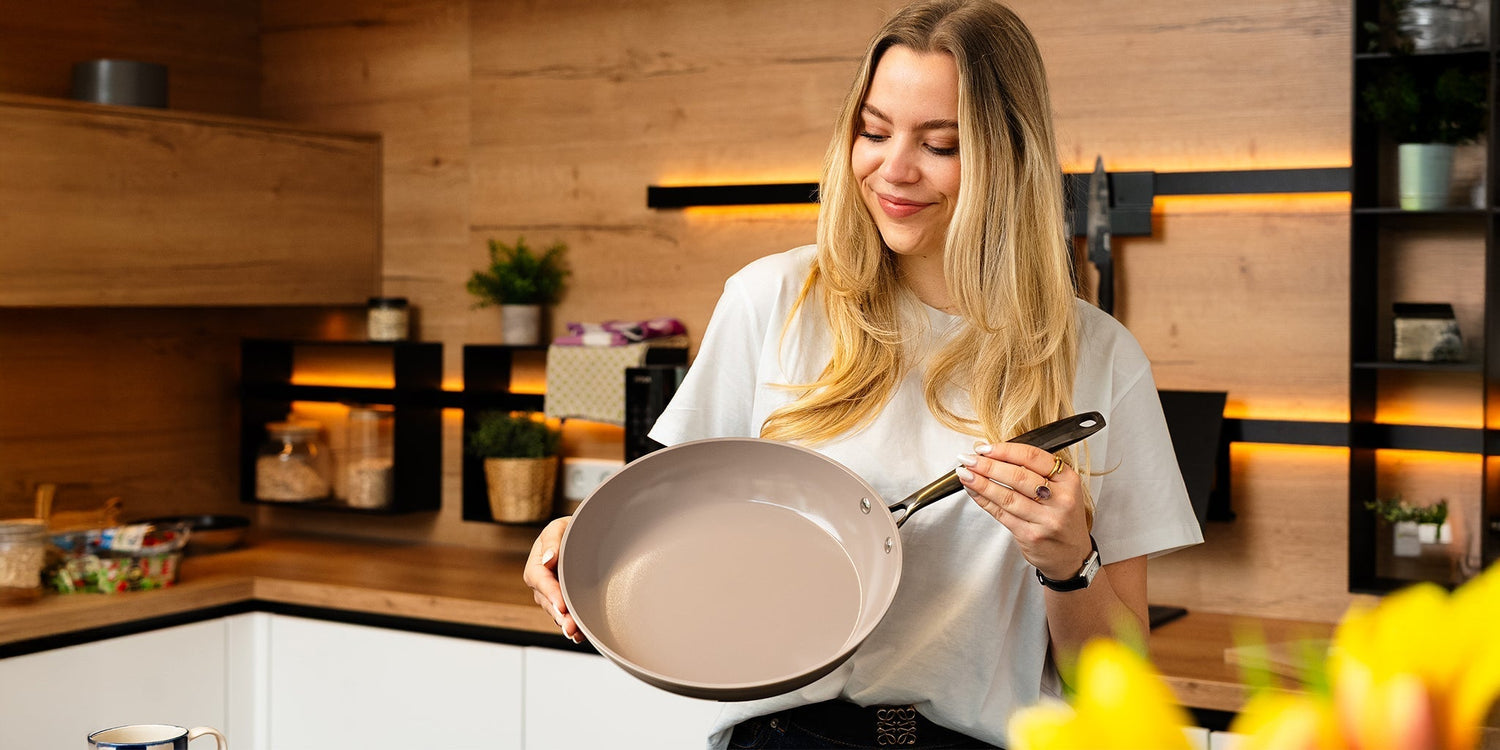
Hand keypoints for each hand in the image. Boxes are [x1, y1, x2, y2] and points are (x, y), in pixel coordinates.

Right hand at [522, 517, 582, 642]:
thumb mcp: (559, 529)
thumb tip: (548, 560)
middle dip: (559, 614)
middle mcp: (542, 584)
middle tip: (570, 626)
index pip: (540, 580)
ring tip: (575, 633)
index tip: (562, 604)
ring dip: (566, 623)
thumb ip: (552, 541)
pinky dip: (574, 626)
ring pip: (557, 612)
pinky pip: (567, 616)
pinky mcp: (566, 602)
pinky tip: (581, 635)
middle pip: (547, 601)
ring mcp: (554, 595)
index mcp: (536, 566)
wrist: (582, 536)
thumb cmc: (568, 531)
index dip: (551, 593)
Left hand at [956, 442, 1091, 581]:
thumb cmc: (1062, 517)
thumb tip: (995, 454)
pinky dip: (984, 500)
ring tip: (965, 474)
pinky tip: (973, 491)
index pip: (1033, 457)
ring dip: (981, 483)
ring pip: (1007, 496)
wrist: (1071, 555)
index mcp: (1068, 481)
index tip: (985, 448)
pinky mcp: (1030, 536)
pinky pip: (1001, 514)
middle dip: (988, 466)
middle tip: (969, 459)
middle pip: (1018, 476)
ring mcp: (1046, 520)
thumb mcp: (1062, 489)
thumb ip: (1035, 471)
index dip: (1005, 450)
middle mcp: (1060, 500)